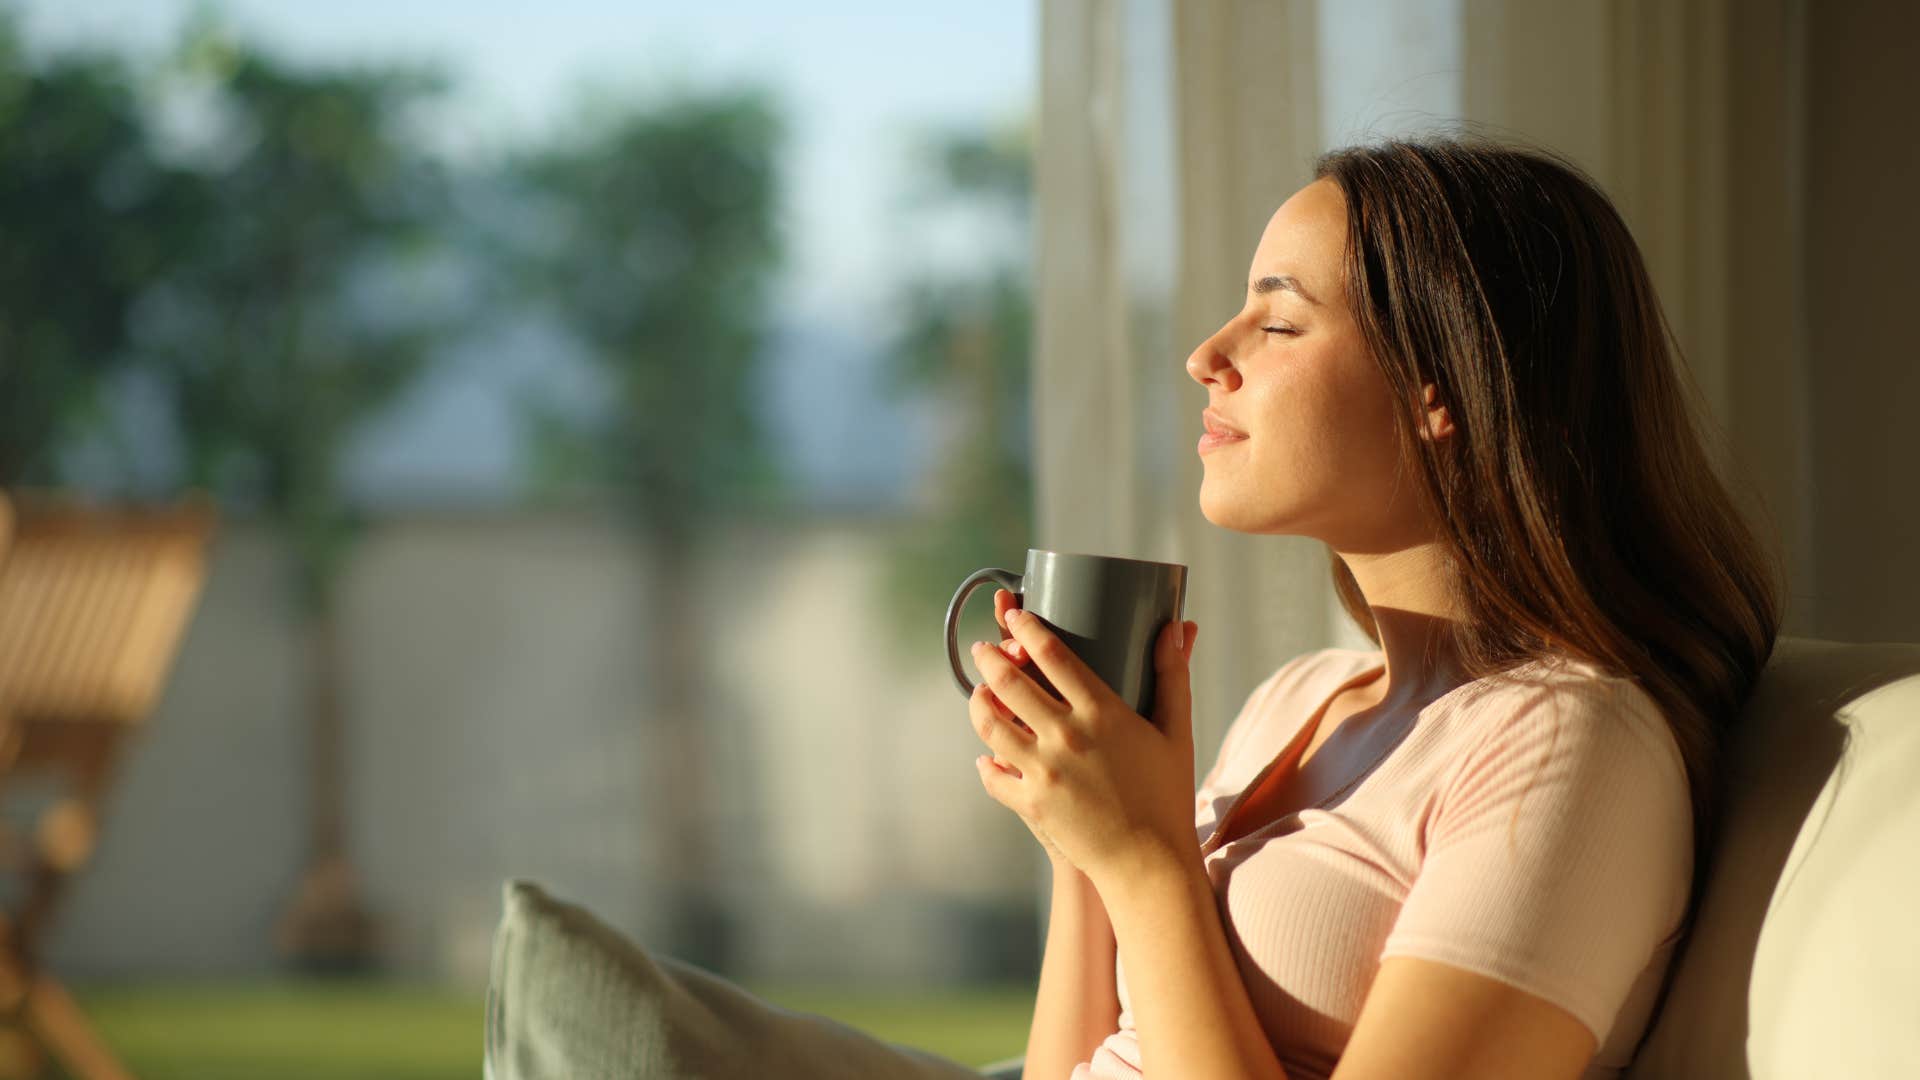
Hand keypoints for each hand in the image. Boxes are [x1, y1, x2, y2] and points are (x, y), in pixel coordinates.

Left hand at [966, 589, 1199, 886]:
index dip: (1026, 626)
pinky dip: (986, 764)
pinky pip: (993, 775)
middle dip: (990, 658)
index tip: (1014, 613)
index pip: (1053, 654)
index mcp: (1102, 712)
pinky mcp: (1031, 804)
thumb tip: (1176, 627)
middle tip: (984, 648)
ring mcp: (1044, 771)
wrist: (1150, 863)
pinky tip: (986, 756)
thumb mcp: (1176, 731)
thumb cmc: (1167, 795)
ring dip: (978, 702)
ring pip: (990, 723)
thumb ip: (1173, 676)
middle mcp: (1067, 736)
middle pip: (1010, 682)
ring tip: (979, 693)